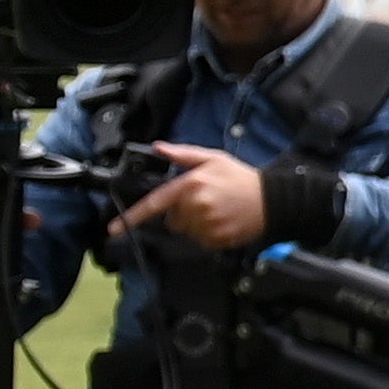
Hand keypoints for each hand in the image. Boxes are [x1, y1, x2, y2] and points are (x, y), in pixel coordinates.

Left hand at [108, 144, 269, 253]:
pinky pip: (201, 241)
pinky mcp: (218, 238)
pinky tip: (223, 222)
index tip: (114, 228)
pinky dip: (208, 234)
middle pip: (172, 219)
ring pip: (186, 231)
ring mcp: (207, 224)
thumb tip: (159, 148)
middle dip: (181, 213)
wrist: (273, 200)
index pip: (155, 203)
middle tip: (204, 203)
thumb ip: (183, 154)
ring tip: (217, 212)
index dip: (132, 217)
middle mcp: (197, 206)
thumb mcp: (213, 159)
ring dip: (195, 224)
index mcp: (191, 184)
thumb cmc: (242, 178)